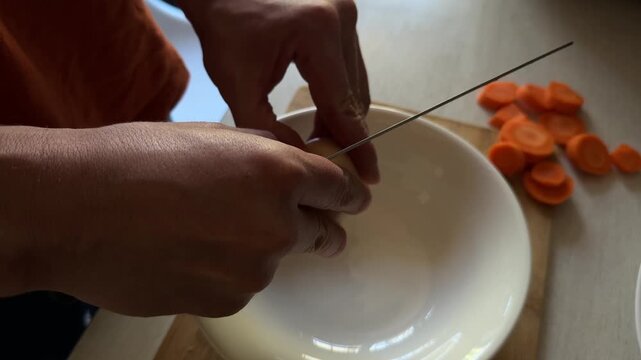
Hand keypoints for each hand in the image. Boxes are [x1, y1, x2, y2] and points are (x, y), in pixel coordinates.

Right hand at [2, 122, 369, 315]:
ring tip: (205, 230)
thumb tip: (293, 161)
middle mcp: (277, 226)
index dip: (351, 194)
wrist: (77, 210)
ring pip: (275, 261)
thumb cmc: (135, 160)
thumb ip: (265, 152)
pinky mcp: (228, 302)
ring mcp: (255, 270)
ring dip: (258, 248)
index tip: (354, 200)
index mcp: (278, 174)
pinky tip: (188, 253)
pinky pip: (242, 285)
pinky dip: (227, 272)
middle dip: (317, 228)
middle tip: (297, 223)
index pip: (341, 189)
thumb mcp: (211, 136)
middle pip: (324, 234)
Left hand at [179, 0, 378, 182]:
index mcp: (317, 32)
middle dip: (344, 131)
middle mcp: (341, 19)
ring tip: (320, 135)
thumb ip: (266, 128)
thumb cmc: (225, 28)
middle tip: (328, 157)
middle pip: (355, 95)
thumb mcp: (238, 83)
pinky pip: (351, 66)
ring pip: (357, 82)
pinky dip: (340, 91)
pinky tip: (323, 108)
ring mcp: (347, 13)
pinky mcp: (344, 14)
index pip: (342, 104)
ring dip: (343, 112)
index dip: (356, 145)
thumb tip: (299, 160)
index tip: (368, 174)